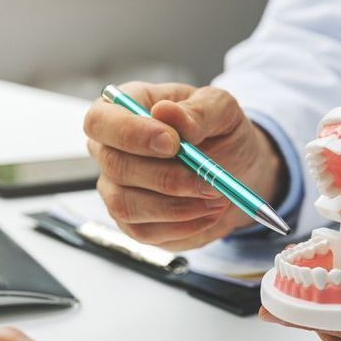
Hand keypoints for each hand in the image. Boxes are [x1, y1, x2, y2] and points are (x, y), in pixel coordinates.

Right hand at [84, 82, 286, 249]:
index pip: (101, 120)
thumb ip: (198, 110)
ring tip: (216, 196)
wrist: (238, 169)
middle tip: (209, 180)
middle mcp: (111, 149)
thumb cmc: (221, 131)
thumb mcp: (222, 109)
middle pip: (115, 167)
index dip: (131, 133)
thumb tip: (165, 112)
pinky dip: (183, 225)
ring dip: (177, 207)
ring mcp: (116, 188)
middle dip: (166, 177)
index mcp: (124, 110)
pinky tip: (209, 212)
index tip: (173, 143)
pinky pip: (145, 232)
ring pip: (126, 205)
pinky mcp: (132, 222)